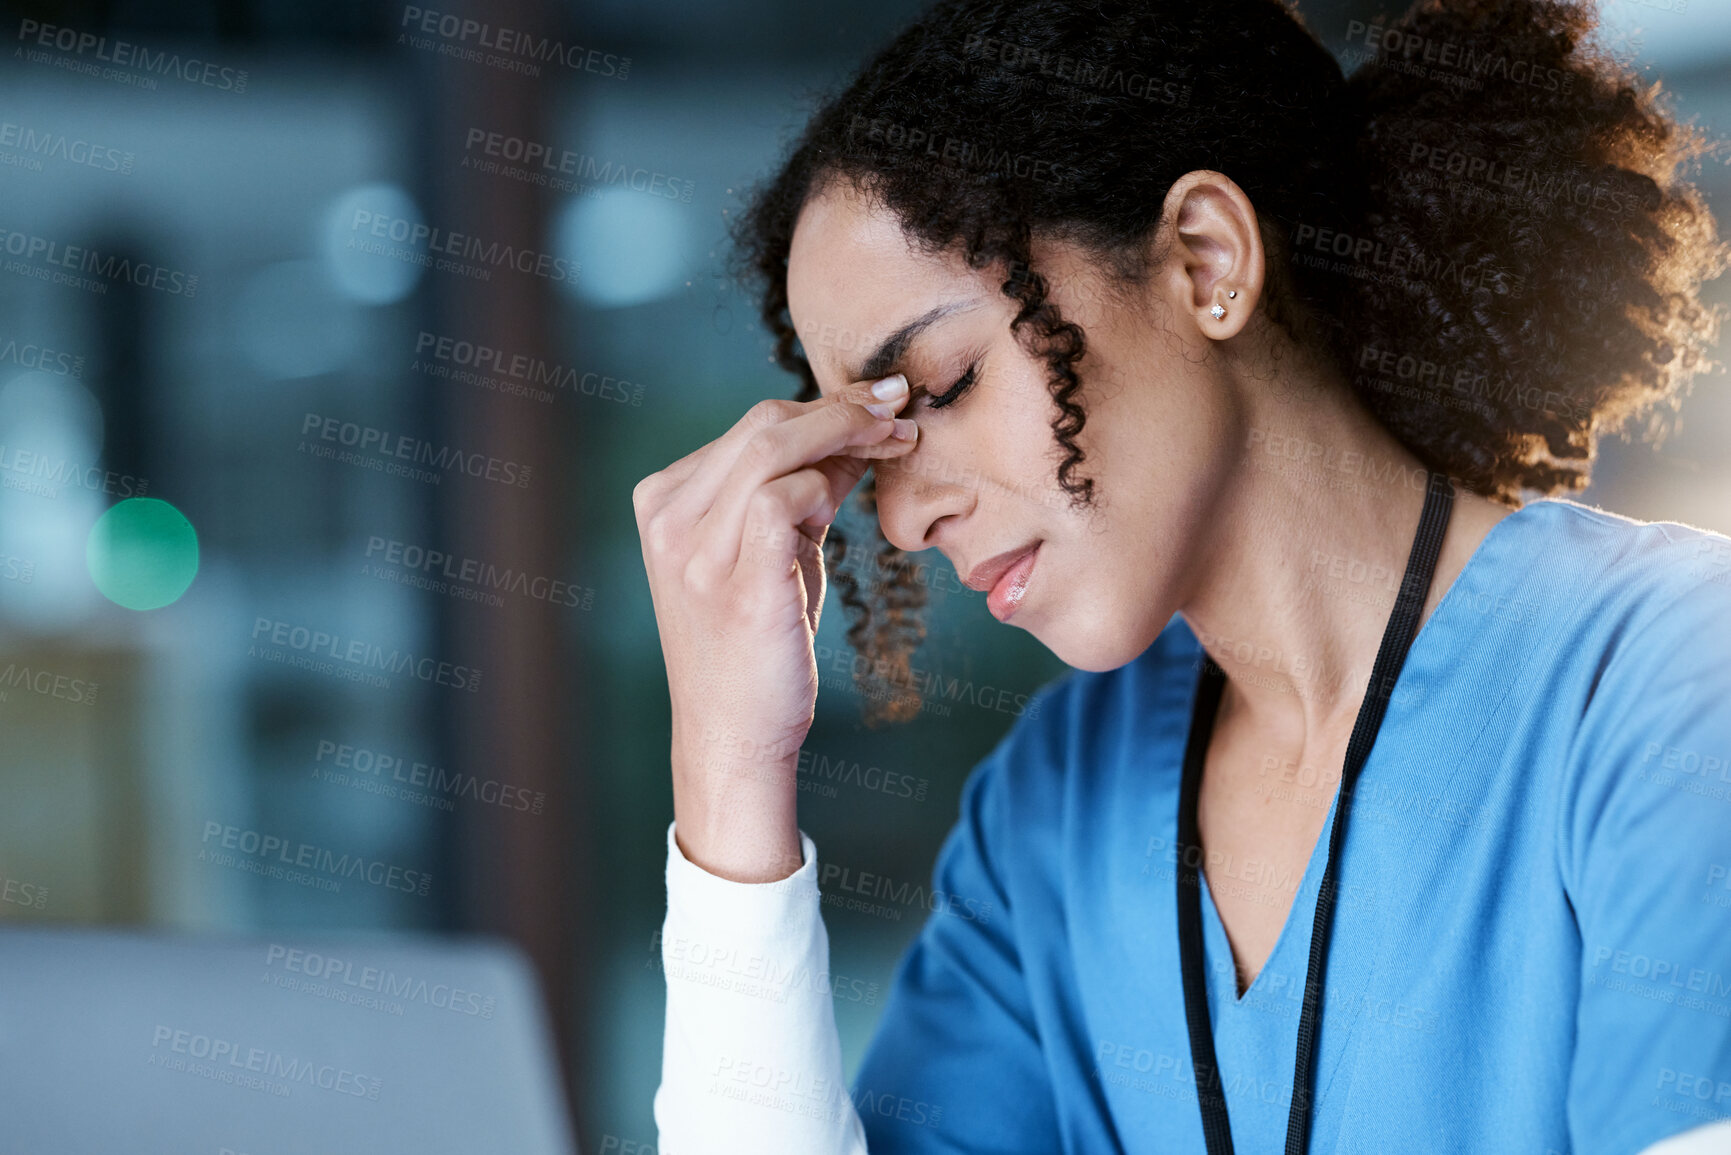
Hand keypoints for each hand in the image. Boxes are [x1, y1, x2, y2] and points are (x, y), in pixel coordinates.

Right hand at [633, 374, 917, 880]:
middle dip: (843, 410)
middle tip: (902, 409)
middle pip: (763, 425)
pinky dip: (824, 486)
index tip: (883, 404)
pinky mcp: (733, 583)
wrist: (733, 734)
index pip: (753, 425)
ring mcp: (693, 551)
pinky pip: (780, 499)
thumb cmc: (756, 643)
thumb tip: (860, 432)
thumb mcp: (776, 552)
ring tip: (899, 440)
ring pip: (773, 448)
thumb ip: (805, 490)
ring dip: (848, 434)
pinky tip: (854, 497)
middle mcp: (669, 518)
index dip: (826, 407)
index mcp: (665, 500)